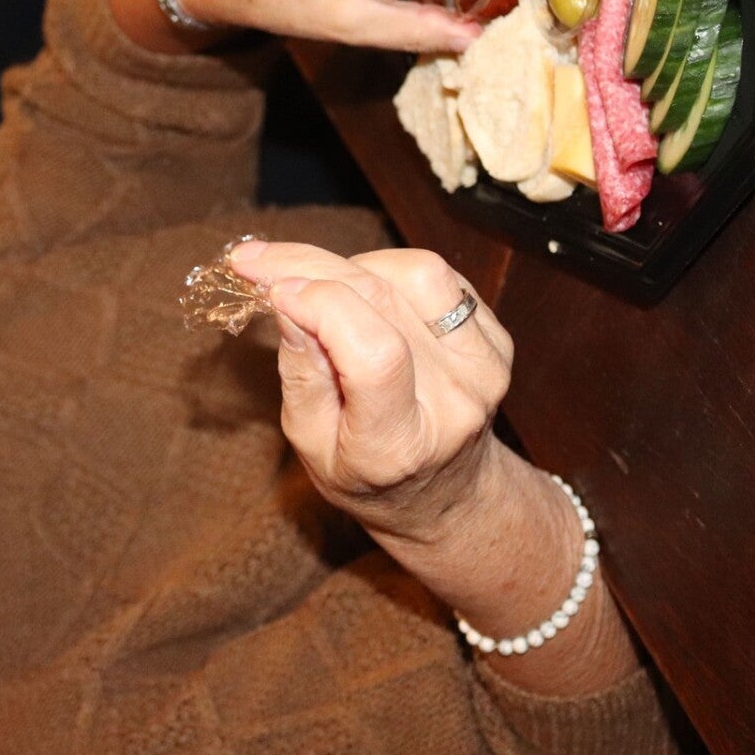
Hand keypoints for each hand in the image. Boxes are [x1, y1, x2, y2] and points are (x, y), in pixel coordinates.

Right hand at [228, 240, 514, 546]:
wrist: (446, 494)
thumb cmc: (368, 476)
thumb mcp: (312, 447)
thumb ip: (300, 376)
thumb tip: (288, 300)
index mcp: (401, 444)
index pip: (376, 355)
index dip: (322, 307)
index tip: (271, 291)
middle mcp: (454, 401)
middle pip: (384, 302)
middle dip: (309, 266)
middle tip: (257, 260)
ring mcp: (484, 366)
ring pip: (414, 273)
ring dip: (353, 265)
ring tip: (321, 289)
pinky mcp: (496, 339)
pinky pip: (438, 276)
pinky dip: (389, 271)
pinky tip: (365, 294)